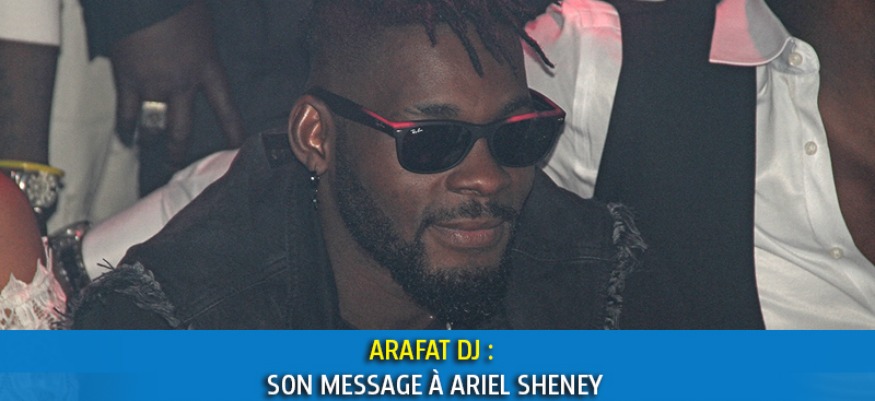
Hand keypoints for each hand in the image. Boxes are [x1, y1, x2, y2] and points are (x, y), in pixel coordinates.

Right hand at [110, 0, 243, 165]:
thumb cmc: (179, 4)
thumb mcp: (203, 28)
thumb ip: (202, 50)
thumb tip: (198, 57)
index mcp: (207, 68)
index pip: (226, 108)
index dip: (232, 131)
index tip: (237, 147)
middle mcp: (182, 84)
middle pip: (182, 130)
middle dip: (178, 150)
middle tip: (176, 163)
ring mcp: (152, 85)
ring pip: (153, 127)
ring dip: (152, 141)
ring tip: (151, 150)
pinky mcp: (126, 80)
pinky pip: (126, 113)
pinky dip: (125, 128)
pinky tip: (126, 138)